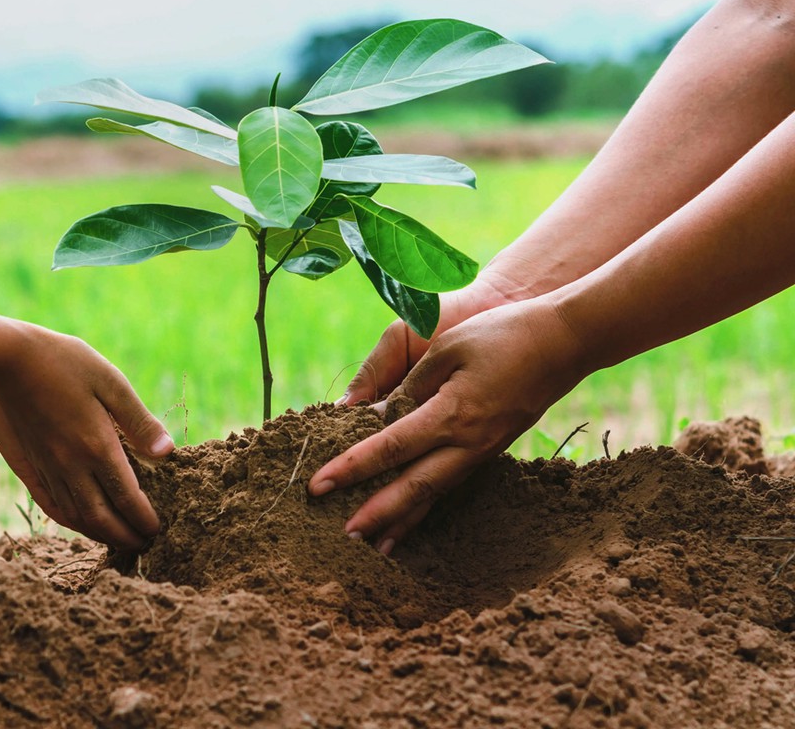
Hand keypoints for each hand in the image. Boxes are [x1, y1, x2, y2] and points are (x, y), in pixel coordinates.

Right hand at [0, 325, 173, 549]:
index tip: (157, 530)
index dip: (143, 519)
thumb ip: (139, 421)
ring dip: (100, 534)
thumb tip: (167, 453)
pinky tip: (80, 523)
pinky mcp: (30, 465)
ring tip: (118, 539)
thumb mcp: (110, 382)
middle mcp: (71, 465)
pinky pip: (51, 505)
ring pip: (75, 517)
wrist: (4, 359)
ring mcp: (47, 468)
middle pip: (101, 518)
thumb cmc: (63, 362)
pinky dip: (70, 522)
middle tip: (143, 545)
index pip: (127, 498)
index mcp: (97, 446)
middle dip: (125, 537)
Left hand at [310, 298, 584, 552]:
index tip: (318, 486)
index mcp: (451, 413)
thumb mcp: (447, 348)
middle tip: (341, 537)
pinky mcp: (489, 449)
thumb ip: (411, 385)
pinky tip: (412, 519)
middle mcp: (467, 442)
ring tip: (374, 547)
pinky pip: (450, 485)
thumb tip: (380, 416)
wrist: (563, 343)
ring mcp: (481, 450)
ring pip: (434, 494)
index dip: (351, 468)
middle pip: (413, 488)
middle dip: (375, 514)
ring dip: (402, 520)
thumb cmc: (501, 335)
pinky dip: (426, 506)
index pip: (389, 448)